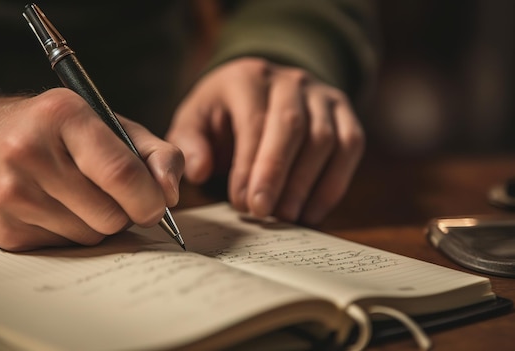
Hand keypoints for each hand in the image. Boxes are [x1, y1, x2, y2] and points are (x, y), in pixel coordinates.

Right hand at [0, 88, 183, 250]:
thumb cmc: (47, 131)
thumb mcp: (102, 122)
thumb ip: (152, 151)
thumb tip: (170, 195)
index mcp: (62, 116)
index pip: (122, 173)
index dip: (150, 199)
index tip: (157, 206)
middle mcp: (29, 153)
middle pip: (111, 215)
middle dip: (122, 211)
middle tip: (107, 193)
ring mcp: (11, 195)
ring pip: (91, 236)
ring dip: (97, 223)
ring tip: (73, 195)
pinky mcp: (3, 230)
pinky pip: (65, 248)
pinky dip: (70, 233)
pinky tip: (49, 207)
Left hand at [166, 57, 362, 224]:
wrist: (257, 91)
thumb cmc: (221, 113)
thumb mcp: (194, 120)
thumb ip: (189, 143)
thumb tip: (198, 171)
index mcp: (249, 77)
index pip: (255, 122)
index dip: (249, 166)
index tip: (242, 203)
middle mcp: (291, 80)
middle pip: (293, 128)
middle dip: (278, 176)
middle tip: (263, 213)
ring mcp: (323, 94)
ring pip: (326, 139)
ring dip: (306, 184)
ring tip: (285, 217)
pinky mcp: (344, 112)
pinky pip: (350, 147)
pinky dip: (333, 184)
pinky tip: (311, 213)